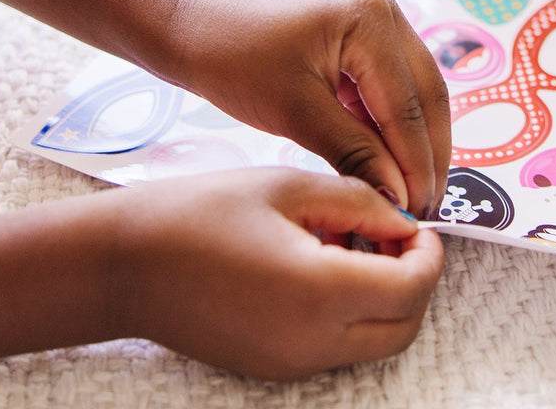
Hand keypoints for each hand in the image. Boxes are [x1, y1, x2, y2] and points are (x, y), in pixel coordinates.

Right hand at [111, 168, 444, 379]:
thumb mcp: (290, 186)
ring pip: (374, 342)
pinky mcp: (272, 369)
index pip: (413, 288)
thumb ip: (360, 201)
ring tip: (353, 241)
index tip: (417, 220)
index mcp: (321, 292)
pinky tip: (322, 263)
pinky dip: (351, 312)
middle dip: (416, 280)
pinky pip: (337, 348)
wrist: (126, 264)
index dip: (429, 252)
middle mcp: (313, 343)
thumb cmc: (204, 211)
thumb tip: (404, 220)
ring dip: (385, 297)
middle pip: (404, 327)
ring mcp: (291, 365)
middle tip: (393, 233)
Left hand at [161, 0, 450, 217]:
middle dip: (429, 153)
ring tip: (413, 191)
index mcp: (369, 17)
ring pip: (416, 86)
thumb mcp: (297, 115)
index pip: (407, 105)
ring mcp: (377, 10)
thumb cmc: (234, 64)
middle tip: (425, 209)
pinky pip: (393, 77)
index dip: (415, 164)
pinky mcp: (365, 24)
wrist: (194, 26)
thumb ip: (356, 154)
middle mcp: (384, 4)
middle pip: (427, 90)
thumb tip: (400, 199)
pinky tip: (390, 159)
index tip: (417, 215)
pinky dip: (393, 119)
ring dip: (416, 138)